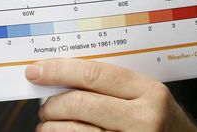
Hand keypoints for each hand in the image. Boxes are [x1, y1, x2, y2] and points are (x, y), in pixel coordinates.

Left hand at [25, 58, 196, 130]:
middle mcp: (144, 119)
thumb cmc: (160, 120)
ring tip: (48, 124)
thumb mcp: (146, 95)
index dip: (59, 71)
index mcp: (149, 92)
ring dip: (52, 127)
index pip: (93, 75)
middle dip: (52, 104)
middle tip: (44, 106)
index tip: (36, 71)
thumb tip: (60, 75)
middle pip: (80, 105)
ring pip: (76, 131)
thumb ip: (112, 84)